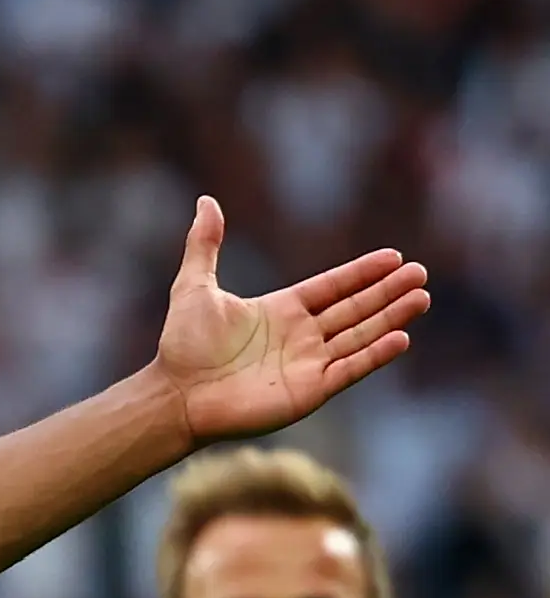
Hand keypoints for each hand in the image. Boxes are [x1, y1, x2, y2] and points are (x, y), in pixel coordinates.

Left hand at [155, 197, 429, 444]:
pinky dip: (375, 355)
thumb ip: (205, 245)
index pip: (333, 287)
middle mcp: (301, 336)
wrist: (175, 396)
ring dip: (391, 318)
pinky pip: (350, 369)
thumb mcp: (194, 286)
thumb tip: (205, 201)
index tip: (393, 257)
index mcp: (282, 311)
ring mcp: (308, 364)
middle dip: (387, 292)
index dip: (362, 273)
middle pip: (355, 309)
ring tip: (421, 298)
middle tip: (420, 274)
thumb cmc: (183, 346)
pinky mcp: (309, 391)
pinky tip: (402, 337)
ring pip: (360, 336)